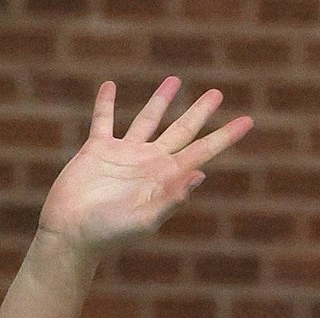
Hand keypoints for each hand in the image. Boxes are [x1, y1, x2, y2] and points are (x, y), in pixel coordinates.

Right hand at [38, 78, 251, 253]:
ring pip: (147, 119)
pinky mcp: (97, 150)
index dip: (225, 136)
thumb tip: (200, 174)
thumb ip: (172, 198)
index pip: (202, 151)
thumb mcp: (145, 219)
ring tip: (175, 80)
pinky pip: (103, 120)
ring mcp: (124, 154)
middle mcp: (149, 162)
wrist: (71, 235)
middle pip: (181, 130)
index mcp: (165, 178)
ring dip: (161, 99)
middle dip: (200, 112)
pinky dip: (106, 103)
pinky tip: (110, 86)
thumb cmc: (108, 234)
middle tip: (217, 93)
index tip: (248, 121)